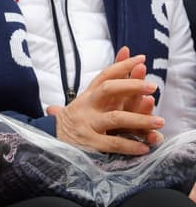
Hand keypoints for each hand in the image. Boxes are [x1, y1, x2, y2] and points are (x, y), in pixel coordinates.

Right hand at [46, 47, 163, 154]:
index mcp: (88, 96)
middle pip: (109, 90)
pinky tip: (144, 147)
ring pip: (116, 118)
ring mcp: (87, 124)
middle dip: (132, 86)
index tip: (141, 58)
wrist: (47, 142)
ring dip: (140, 119)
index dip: (122, 65)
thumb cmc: (71, 123)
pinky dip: (130, 145)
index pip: (105, 76)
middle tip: (153, 86)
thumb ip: (95, 91)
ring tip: (159, 121)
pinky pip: (113, 143)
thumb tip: (101, 67)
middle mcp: (86, 106)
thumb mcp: (81, 104)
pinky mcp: (89, 142)